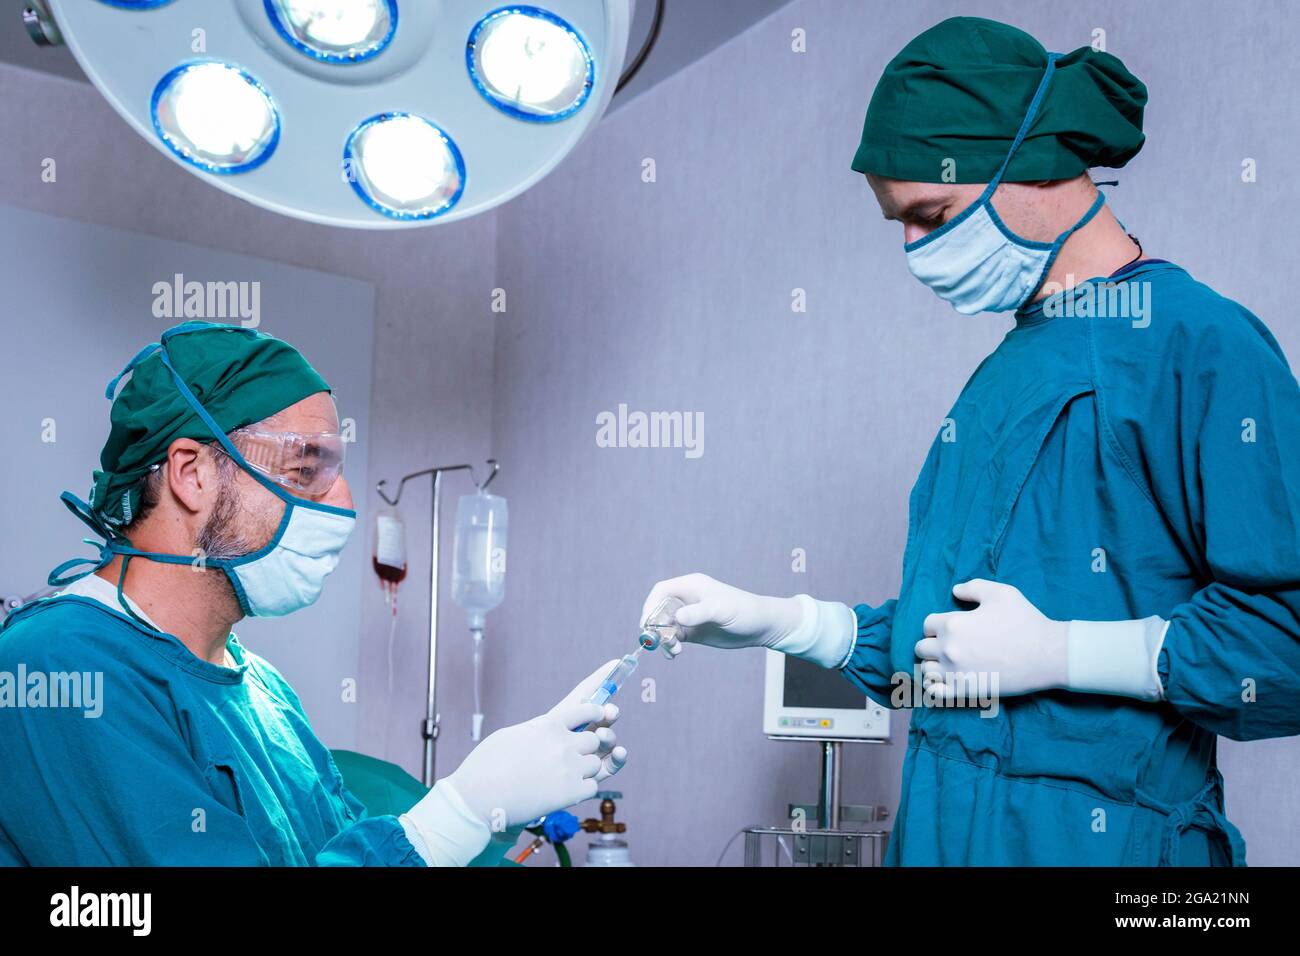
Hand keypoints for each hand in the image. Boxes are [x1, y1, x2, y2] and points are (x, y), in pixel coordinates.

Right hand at [444, 661, 627, 828]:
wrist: (477, 801)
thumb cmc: (486, 766)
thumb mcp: (511, 734)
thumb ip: (537, 729)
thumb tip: (553, 729)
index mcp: (548, 724)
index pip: (586, 708)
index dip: (598, 710)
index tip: (604, 712)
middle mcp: (563, 743)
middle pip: (596, 739)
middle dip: (588, 746)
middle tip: (574, 755)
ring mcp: (569, 769)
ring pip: (595, 763)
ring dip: (584, 769)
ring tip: (562, 776)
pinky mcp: (570, 794)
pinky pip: (592, 787)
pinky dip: (582, 789)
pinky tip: (565, 791)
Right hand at [639, 573, 803, 651]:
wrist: (761, 626)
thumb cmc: (744, 610)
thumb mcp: (722, 609)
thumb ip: (699, 613)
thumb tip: (677, 618)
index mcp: (691, 586)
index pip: (661, 591)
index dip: (650, 605)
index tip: (647, 622)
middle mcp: (687, 600)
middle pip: (659, 610)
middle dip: (654, 626)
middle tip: (656, 641)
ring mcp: (689, 617)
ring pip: (664, 627)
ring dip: (662, 639)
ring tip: (673, 651)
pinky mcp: (693, 632)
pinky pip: (673, 639)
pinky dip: (669, 646)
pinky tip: (674, 654)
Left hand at [916, 579, 1067, 699]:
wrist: (1047, 654)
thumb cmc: (1025, 621)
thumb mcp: (1000, 593)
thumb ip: (973, 587)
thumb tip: (954, 591)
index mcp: (953, 624)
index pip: (928, 624)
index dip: (938, 624)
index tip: (952, 627)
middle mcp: (948, 649)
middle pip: (922, 647)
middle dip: (933, 644)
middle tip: (951, 644)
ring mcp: (955, 673)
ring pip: (926, 670)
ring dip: (933, 664)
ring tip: (947, 662)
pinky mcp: (965, 691)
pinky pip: (935, 692)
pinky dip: (934, 686)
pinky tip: (944, 680)